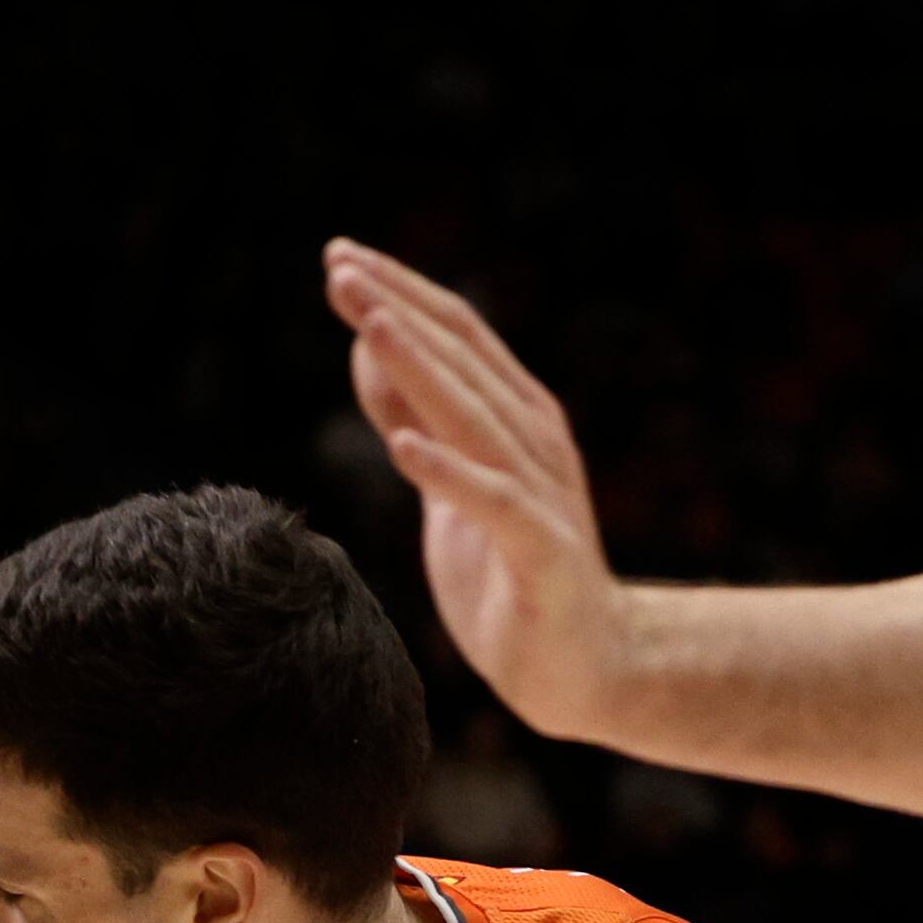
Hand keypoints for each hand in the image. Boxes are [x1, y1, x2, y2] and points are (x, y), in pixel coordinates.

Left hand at [322, 239, 627, 738]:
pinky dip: (451, 474)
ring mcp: (544, 494)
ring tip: (368, 323)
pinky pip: (496, 505)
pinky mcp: (544, 554)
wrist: (583, 665)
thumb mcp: (449, 482)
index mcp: (515, 417)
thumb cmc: (510, 572)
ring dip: (419, 368)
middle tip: (339, 267)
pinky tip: (404, 447)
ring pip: (475, 417)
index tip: (339, 256)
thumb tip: (368, 342)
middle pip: (462, 361)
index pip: (456, 336)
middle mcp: (535, 442)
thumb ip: (414, 414)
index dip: (400, 292)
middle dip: (398, 311)